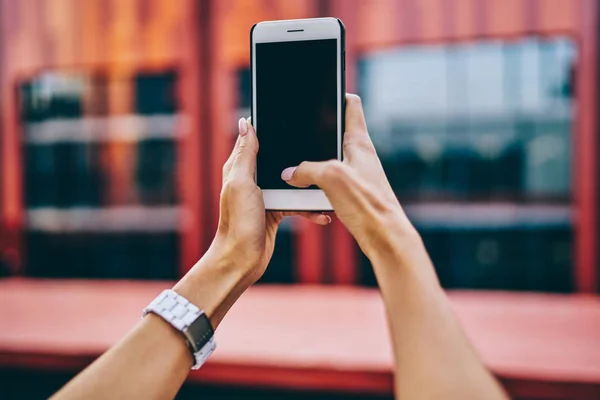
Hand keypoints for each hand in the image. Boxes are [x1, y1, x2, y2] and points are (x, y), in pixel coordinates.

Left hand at [211, 117, 329, 283]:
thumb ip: (246, 154)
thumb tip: (246, 123)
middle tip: (319, 150)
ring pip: (293, 181)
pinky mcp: (277, 210)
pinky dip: (310, 207)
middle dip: (298, 155)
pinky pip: (298, 202)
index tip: (292, 118)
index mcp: (240, 167)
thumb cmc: (238, 222)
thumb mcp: (241, 183)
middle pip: (280, 158)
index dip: (271, 127)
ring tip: (327, 185)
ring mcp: (265, 194)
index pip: (255, 139)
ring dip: (309, 184)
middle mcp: (252, 178)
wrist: (242, 259)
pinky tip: (323, 213)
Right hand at [281, 94, 419, 263]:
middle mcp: (359, 155)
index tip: (320, 89)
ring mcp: (355, 174)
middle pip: (334, 133)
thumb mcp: (331, 177)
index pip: (351, 106)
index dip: (336, 94)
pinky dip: (315, 185)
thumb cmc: (368, 204)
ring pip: (327, 160)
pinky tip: (305, 194)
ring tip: (294, 169)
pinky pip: (327, 183)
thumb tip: (289, 173)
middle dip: (314, 133)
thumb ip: (306, 169)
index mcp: (359, 143)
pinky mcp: (351, 193)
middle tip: (294, 133)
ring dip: (311, 164)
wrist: (385, 238)